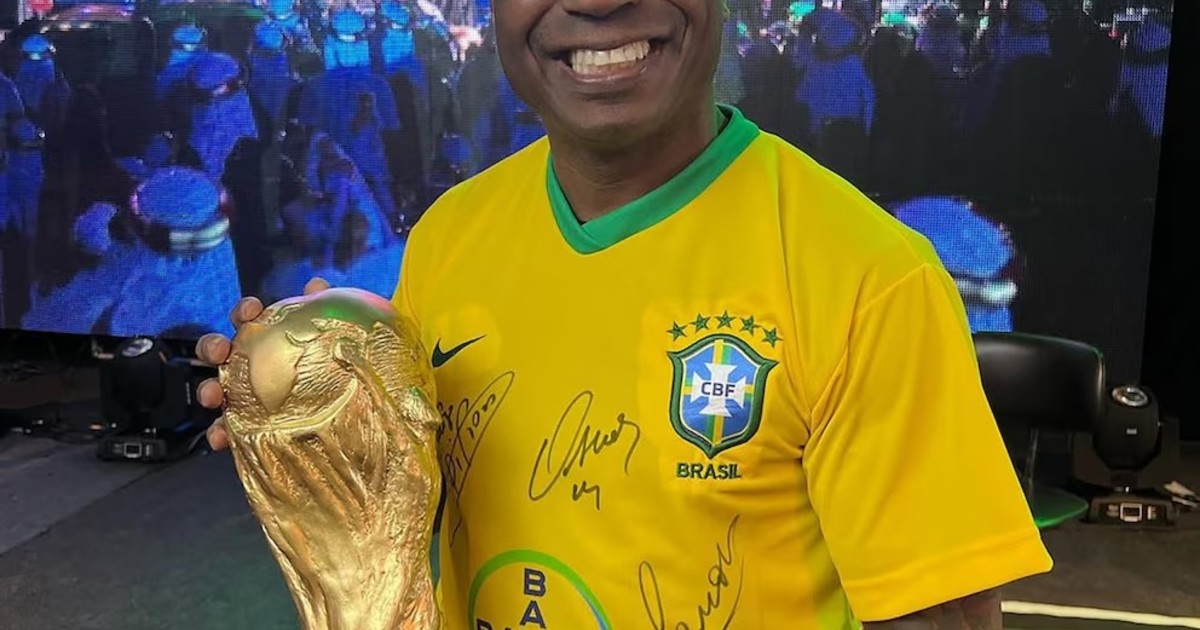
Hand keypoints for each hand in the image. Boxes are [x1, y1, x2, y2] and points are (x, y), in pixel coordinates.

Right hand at [195, 277, 330, 450]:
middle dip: (212, 347)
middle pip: (218, 351)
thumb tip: (317, 285)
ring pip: (215, 389)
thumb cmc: (327, 366)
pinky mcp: (245, 427)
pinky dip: (219, 433)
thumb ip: (322, 310)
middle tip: (220, 351)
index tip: (251, 311)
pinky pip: (226, 431)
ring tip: (214, 395)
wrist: (344, 410)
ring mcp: (243, 395)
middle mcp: (247, 366)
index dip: (245, 311)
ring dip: (208, 390)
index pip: (247, 318)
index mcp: (265, 340)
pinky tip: (222, 436)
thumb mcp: (330, 337)